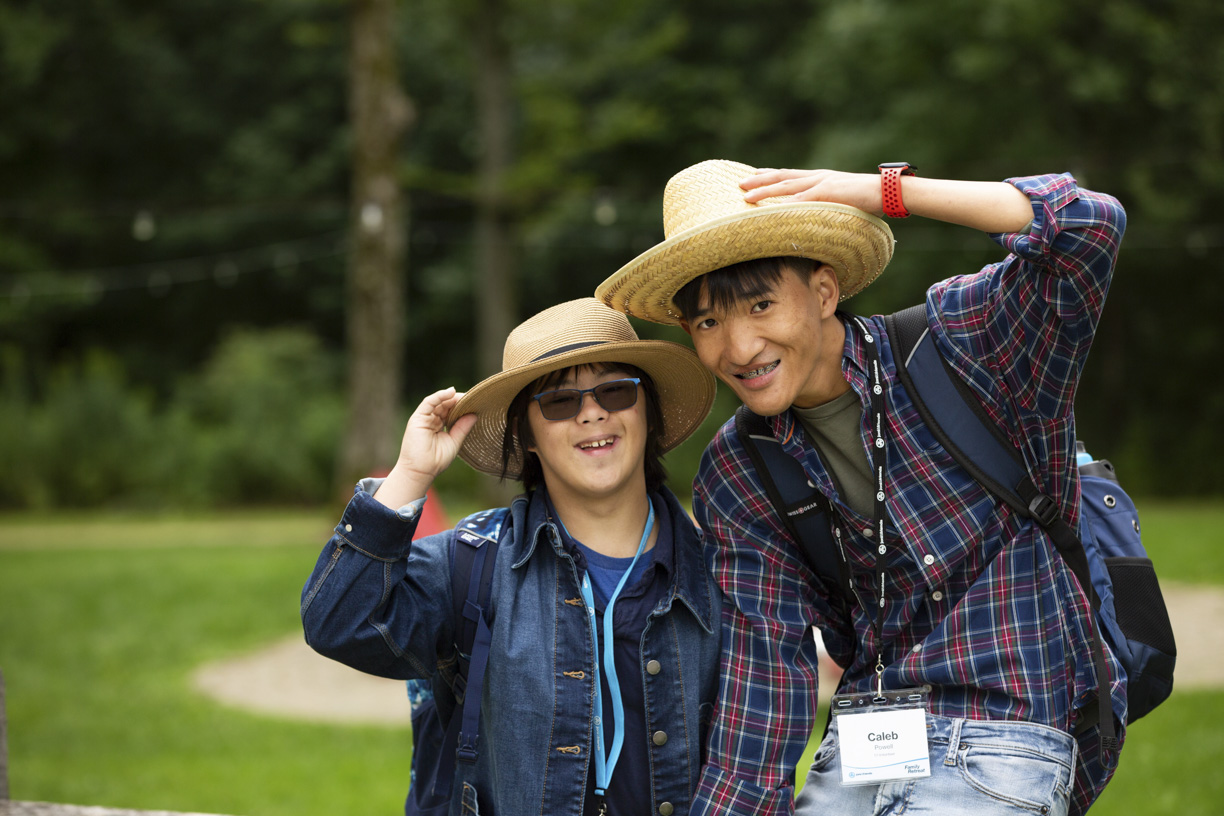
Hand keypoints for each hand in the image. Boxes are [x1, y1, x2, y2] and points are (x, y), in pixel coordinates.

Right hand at [374, 388, 476, 509]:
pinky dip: (439, 396)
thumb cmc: (437, 460)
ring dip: (451, 397)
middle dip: (459, 400)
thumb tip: (475, 415)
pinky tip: (451, 392)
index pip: (451, 411)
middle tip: (473, 397)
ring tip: (464, 395)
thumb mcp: (454, 441)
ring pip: (438, 402)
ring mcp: (424, 418)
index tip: (476, 402)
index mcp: (439, 425)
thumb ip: (463, 428)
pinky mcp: (418, 418)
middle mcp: (431, 420)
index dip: (462, 406)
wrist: (421, 471)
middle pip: (446, 405)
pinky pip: (429, 402)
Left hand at [740, 168, 883, 215]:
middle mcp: (818, 177)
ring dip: (765, 191)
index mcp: (821, 178)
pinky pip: (803, 200)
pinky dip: (786, 204)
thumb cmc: (870, 199)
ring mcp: (823, 183)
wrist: (889, 191)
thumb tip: (820, 216)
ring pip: (787, 187)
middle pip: (783, 178)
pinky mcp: (829, 193)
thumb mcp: (844, 201)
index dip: (770, 175)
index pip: (790, 175)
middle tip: (740, 185)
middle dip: (759, 181)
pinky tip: (772, 208)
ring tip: (746, 197)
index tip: (753, 176)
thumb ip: (829, 205)